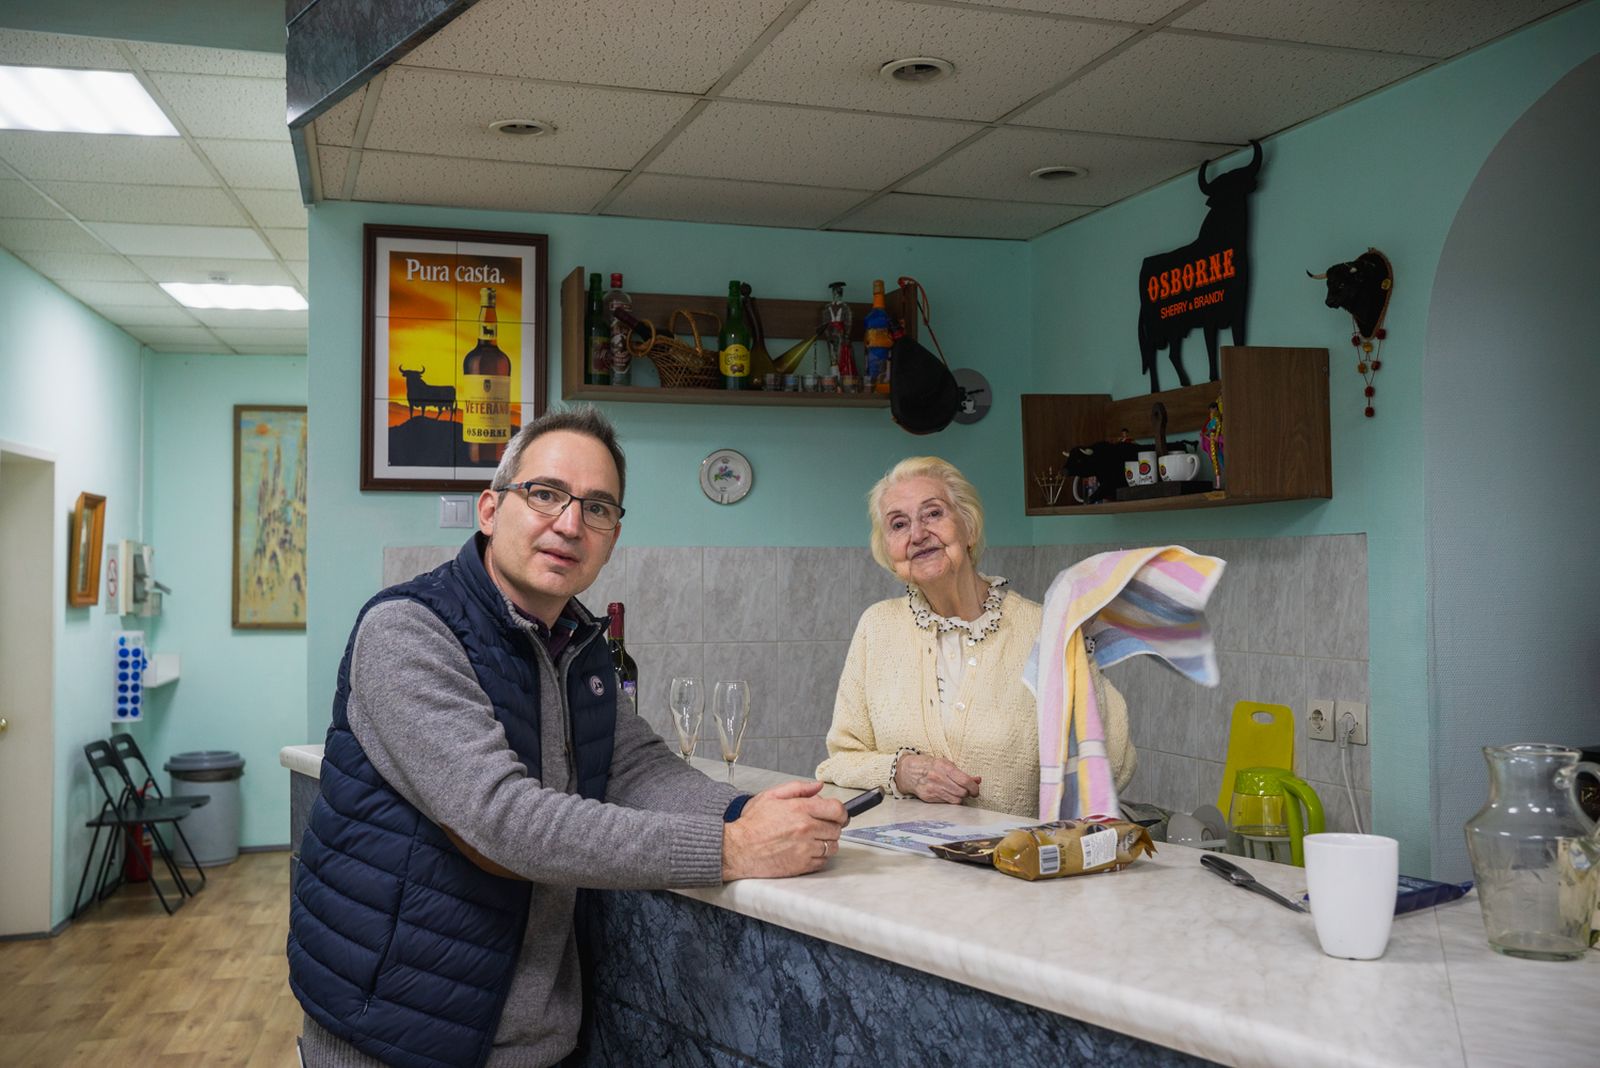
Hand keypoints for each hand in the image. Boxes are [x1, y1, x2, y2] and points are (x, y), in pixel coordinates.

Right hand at [722, 780, 846, 880]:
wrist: (738, 849)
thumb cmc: (752, 824)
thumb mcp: (771, 796)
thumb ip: (798, 788)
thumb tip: (818, 786)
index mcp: (800, 808)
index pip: (837, 809)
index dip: (841, 812)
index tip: (838, 816)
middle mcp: (806, 828)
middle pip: (836, 829)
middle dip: (831, 827)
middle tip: (820, 827)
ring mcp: (805, 848)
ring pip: (832, 846)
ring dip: (826, 843)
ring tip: (811, 840)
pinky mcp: (802, 865)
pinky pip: (823, 861)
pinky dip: (818, 857)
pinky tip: (805, 851)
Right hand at [894, 754, 980, 804]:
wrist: (909, 771)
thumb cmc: (930, 766)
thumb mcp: (946, 764)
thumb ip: (962, 774)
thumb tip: (978, 780)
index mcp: (944, 767)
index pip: (965, 781)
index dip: (974, 788)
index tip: (976, 790)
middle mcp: (938, 778)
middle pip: (962, 792)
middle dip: (967, 793)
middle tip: (968, 791)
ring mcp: (932, 789)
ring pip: (955, 800)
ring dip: (960, 798)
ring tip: (958, 793)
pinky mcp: (928, 798)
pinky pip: (946, 803)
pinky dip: (950, 800)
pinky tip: (948, 794)